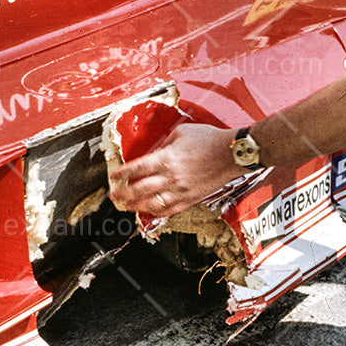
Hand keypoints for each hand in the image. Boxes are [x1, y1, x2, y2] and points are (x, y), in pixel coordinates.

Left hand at [108, 123, 243, 217]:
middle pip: (139, 189)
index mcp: (166, 158)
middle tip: (114, 197)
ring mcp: (181, 190)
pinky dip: (157, 212)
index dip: (122, 174)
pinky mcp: (191, 199)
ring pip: (152, 203)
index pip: (136, 168)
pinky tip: (150, 212)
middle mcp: (171, 177)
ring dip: (136, 206)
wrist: (232, 153)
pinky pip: (170, 210)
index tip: (114, 177)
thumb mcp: (181, 133)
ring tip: (127, 207)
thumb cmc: (210, 140)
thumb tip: (155, 152)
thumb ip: (165, 144)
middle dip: (123, 194)